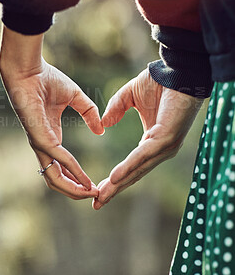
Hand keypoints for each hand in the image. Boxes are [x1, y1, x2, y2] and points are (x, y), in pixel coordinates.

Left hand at [0, 27, 103, 199]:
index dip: (78, 178)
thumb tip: (101, 130)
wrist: (30, 69)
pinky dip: (73, 171)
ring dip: (73, 189)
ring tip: (91, 194)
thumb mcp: (76, 98)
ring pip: (54, 178)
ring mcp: (40, 144)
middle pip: (56, 180)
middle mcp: (44, 145)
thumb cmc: (47, 79)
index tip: (95, 185)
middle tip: (95, 196)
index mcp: (51, 136)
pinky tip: (85, 178)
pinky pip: (58, 160)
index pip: (62, 167)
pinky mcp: (40, 138)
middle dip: (76, 191)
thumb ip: (89, 113)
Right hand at [93, 68, 202, 209]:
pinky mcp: (167, 139)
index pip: (133, 166)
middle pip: (134, 174)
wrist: (177, 70)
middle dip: (115, 189)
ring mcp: (165, 146)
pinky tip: (115, 177)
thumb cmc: (158, 82)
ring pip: (139, 169)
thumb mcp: (129, 96)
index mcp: (153, 142)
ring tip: (102, 196)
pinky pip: (144, 156)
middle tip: (97, 204)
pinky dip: (129, 167)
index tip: (99, 191)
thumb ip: (116, 109)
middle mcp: (160, 149)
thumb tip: (103, 124)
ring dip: (119, 184)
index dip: (116, 180)